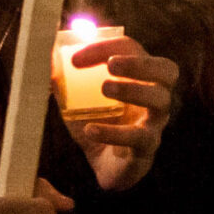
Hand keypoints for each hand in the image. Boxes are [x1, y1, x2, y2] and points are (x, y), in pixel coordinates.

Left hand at [66, 35, 177, 190]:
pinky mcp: (146, 151)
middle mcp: (154, 97)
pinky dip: (114, 133)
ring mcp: (154, 124)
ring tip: (104, 89)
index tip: (75, 58)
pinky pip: (140, 139)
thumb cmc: (98, 121)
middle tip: (111, 64)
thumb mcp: (77, 97)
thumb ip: (66, 76)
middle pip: (166, 70)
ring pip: (160, 102)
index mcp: (140, 77)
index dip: (106, 47)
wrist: (104, 166)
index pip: (132, 49)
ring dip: (133, 90)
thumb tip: (47, 54)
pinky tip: (91, 130)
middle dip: (138, 62)